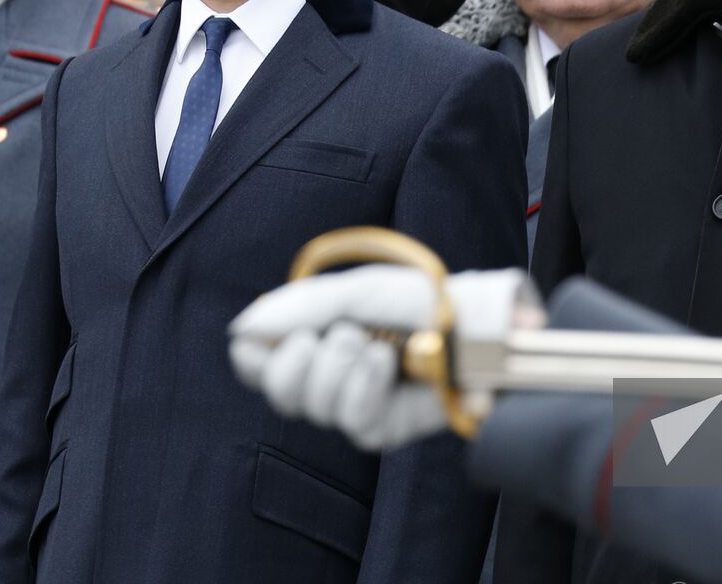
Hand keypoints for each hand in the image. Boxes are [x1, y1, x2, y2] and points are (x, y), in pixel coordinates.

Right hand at [229, 264, 539, 448]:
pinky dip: (363, 388)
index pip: (264, 363)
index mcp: (323, 337)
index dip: (256, 358)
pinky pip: (353, 423)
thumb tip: (240, 330)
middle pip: (281, 392)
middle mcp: (338, 374)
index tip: (266, 340)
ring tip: (371, 344)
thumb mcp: (359, 293)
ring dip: (336, 370)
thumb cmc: (429, 300)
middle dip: (297, 362)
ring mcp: (363, 402)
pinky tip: (385, 363)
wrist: (482, 319)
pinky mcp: (390, 428)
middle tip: (340, 335)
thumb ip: (300, 309)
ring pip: (313, 409)